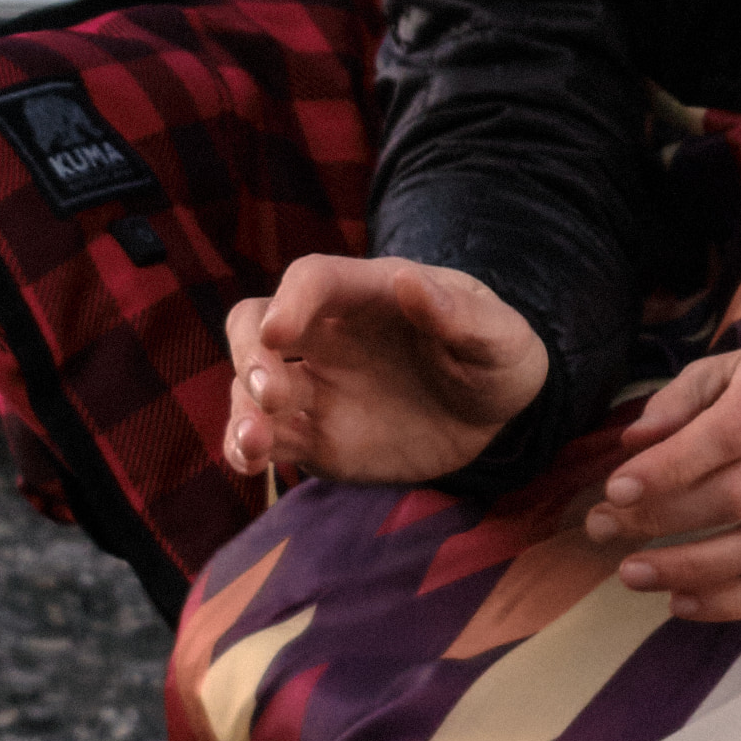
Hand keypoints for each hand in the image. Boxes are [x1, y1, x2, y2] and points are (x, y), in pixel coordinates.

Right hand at [224, 251, 545, 485]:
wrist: (492, 412)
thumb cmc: (496, 355)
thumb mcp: (498, 334)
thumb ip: (459, 313)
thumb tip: (409, 282)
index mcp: (367, 294)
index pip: (313, 280)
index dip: (291, 301)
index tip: (281, 332)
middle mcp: (326, 335)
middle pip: (256, 323)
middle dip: (251, 353)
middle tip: (272, 392)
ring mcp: (315, 386)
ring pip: (251, 385)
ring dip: (242, 409)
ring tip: (256, 443)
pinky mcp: (313, 435)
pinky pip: (265, 438)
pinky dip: (245, 448)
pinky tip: (251, 461)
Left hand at [581, 336, 740, 621]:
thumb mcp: (736, 366)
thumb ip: (682, 398)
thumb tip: (633, 443)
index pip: (726, 434)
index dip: (668, 468)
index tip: (615, 490)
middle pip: (738, 496)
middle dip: (661, 520)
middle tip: (602, 529)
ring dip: (690, 570)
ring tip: (632, 573)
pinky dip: (732, 603)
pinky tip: (682, 602)